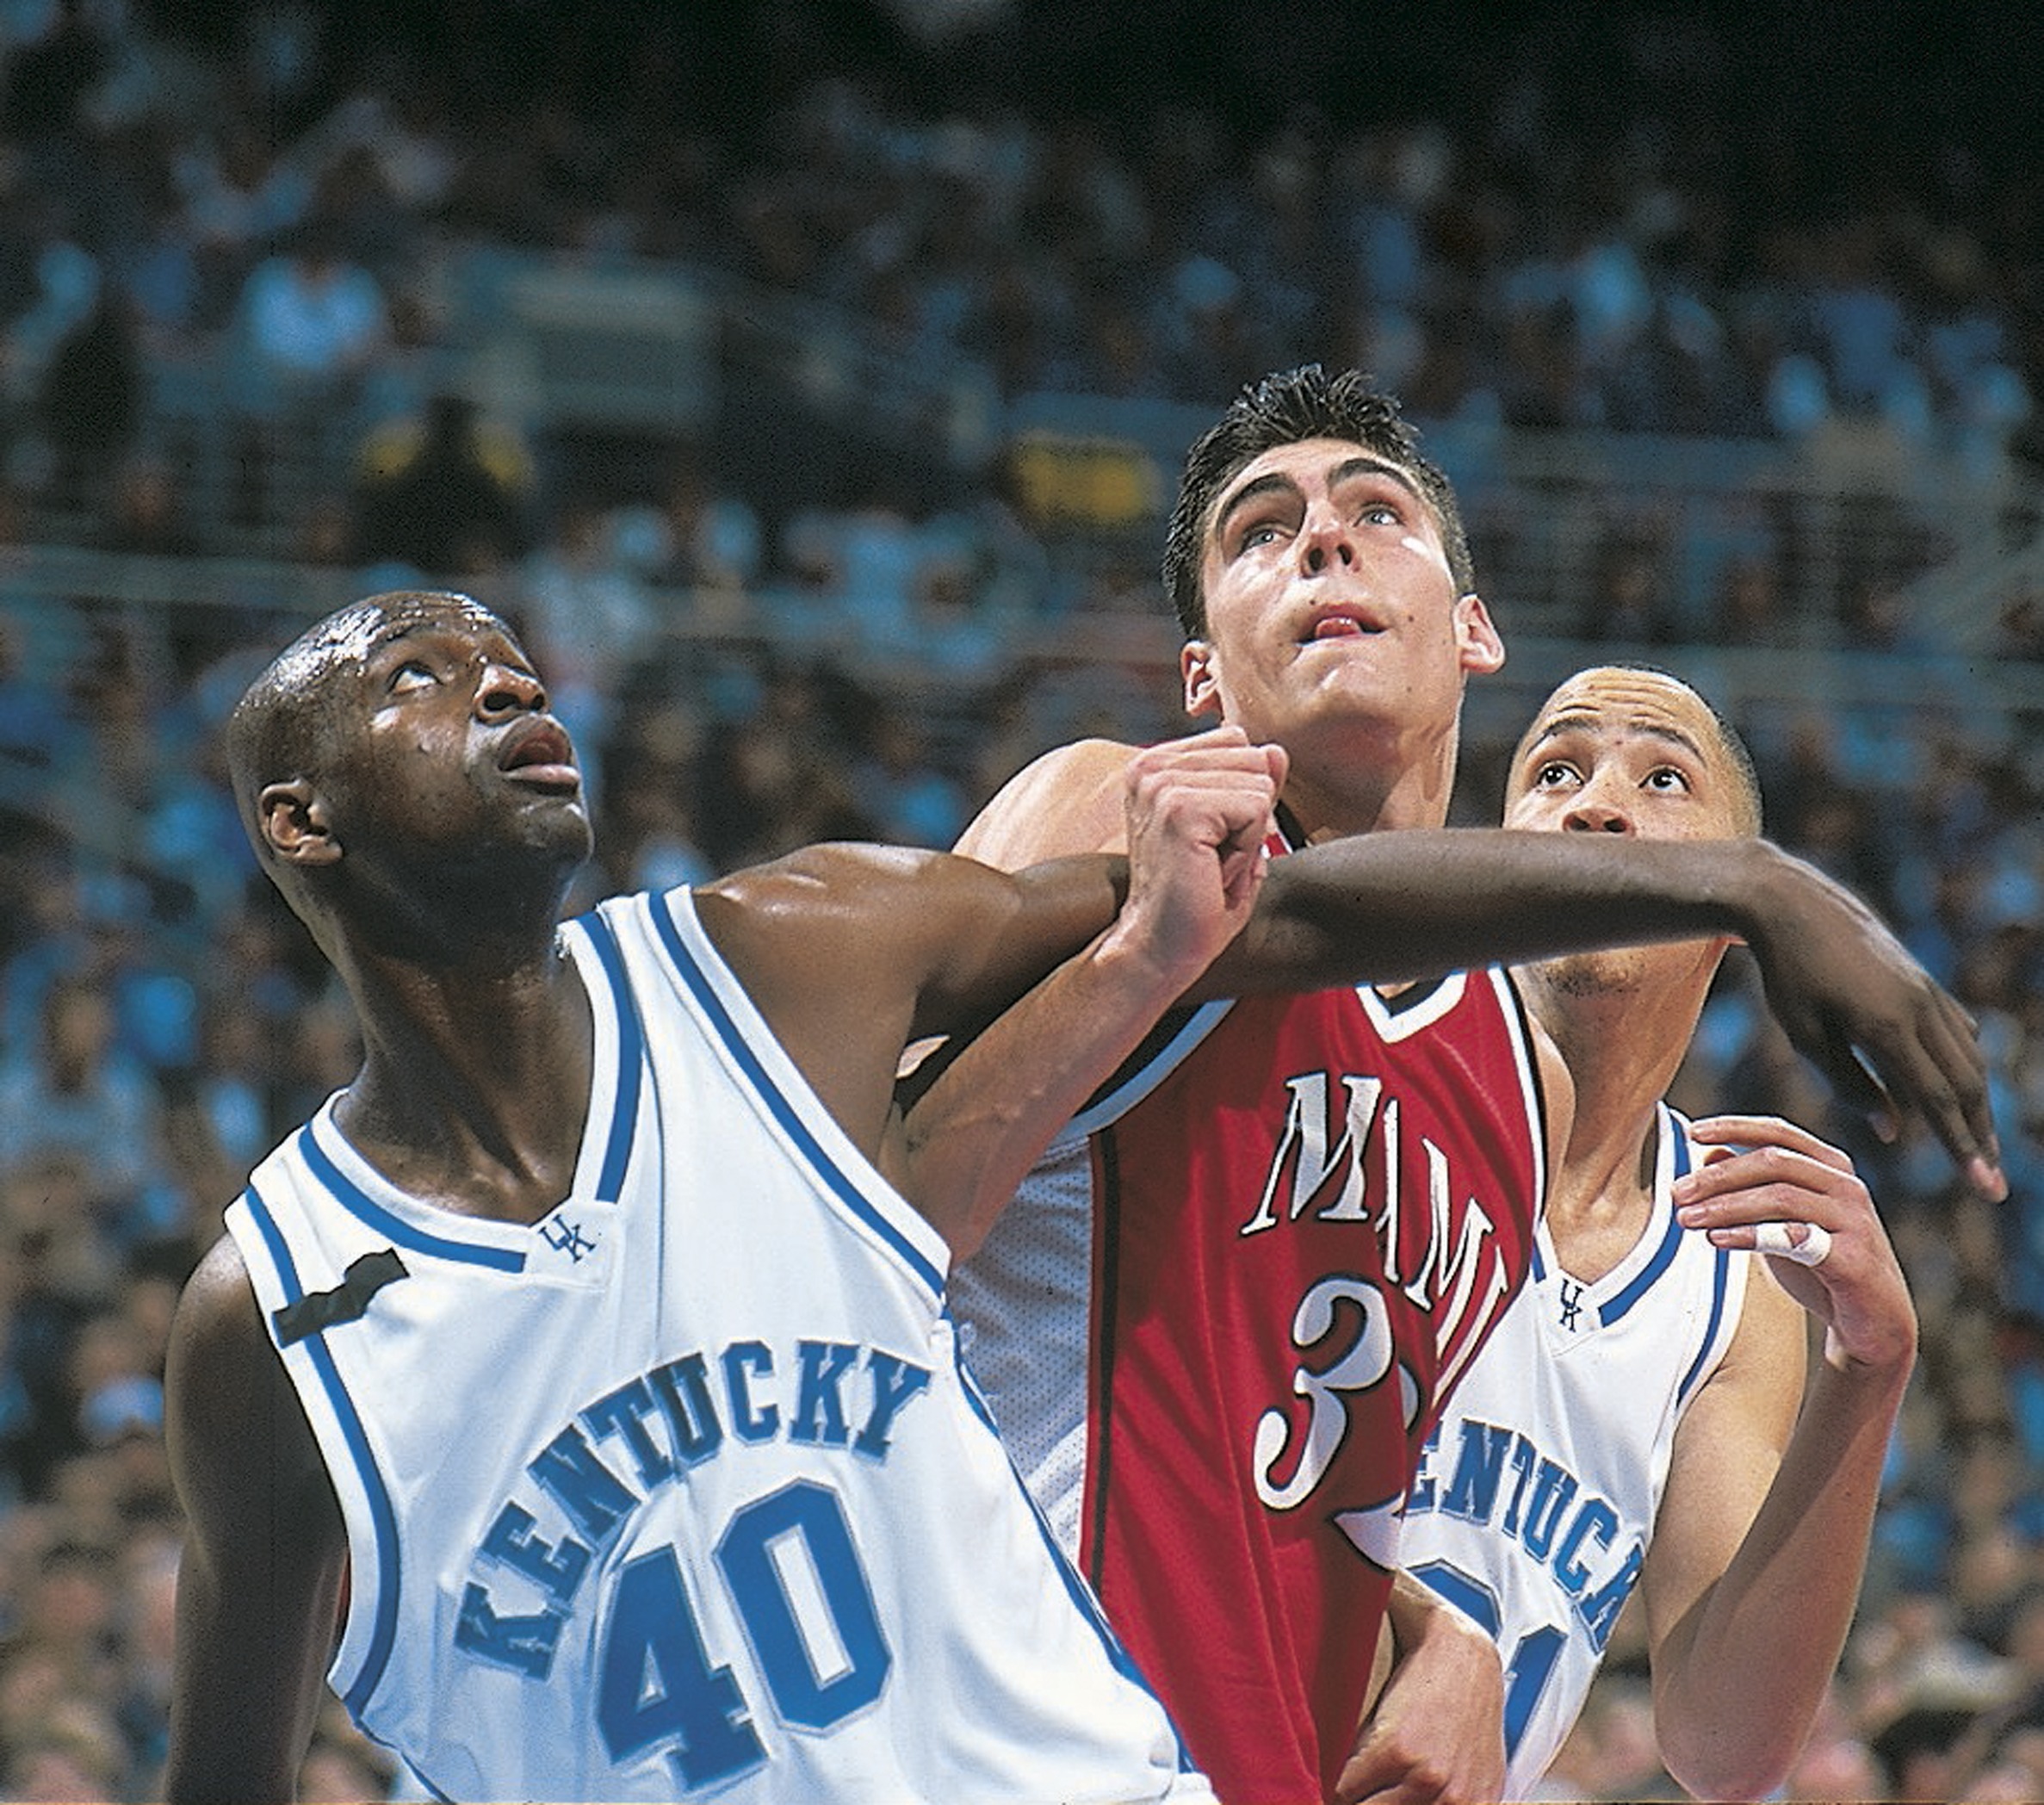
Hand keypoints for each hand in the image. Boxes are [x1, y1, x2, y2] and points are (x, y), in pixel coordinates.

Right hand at [1113, 726, 1286, 992]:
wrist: (1158, 949)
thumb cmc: (1193, 900)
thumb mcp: (1234, 832)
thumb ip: (1254, 786)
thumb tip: (1276, 750)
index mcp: (1155, 764)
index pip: (1239, 743)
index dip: (1242, 796)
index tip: (1210, 840)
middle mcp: (1151, 765)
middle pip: (1254, 759)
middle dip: (1250, 816)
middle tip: (1211, 858)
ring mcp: (1162, 783)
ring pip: (1259, 784)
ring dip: (1248, 835)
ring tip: (1210, 866)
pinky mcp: (1179, 807)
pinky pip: (1256, 808)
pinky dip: (1246, 849)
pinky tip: (1212, 872)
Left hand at [1335, 1592, 1505, 1803]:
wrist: (1469, 1656)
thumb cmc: (1416, 1670)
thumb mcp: (1371, 1697)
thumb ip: (1344, 1734)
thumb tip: (1310, 1757)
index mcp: (1393, 1748)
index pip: (1339, 1794)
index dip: (1327, 1786)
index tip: (1321, 1778)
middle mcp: (1426, 1777)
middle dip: (1355, 1798)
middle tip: (1351, 1781)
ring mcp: (1455, 1794)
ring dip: (1383, 1802)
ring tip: (1375, 1785)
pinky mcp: (1480, 1800)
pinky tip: (1405, 1794)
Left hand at [1675, 1115, 1916, 1374]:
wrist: (1871, 1321)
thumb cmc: (1820, 1263)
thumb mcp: (1779, 1220)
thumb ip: (1750, 1186)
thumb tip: (1707, 1153)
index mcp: (1830, 1166)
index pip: (1778, 1133)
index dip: (1734, 1127)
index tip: (1692, 1132)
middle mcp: (1845, 1185)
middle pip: (1773, 1162)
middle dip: (1718, 1176)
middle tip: (1677, 1193)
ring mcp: (1853, 1219)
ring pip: (1781, 1197)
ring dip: (1726, 1206)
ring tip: (1686, 1219)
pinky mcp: (1854, 1257)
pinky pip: (1796, 1239)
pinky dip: (1751, 1235)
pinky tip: (1717, 1240)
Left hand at [1742, 846, 2003, 1200]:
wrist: (1794, 905)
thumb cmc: (1788, 975)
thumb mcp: (1807, 1036)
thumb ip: (1851, 1084)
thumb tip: (1894, 1130)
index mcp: (1887, 1027)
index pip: (1937, 1099)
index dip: (1962, 1146)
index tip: (1983, 1184)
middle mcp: (1919, 1009)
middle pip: (1966, 1085)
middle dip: (1980, 1137)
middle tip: (1992, 1182)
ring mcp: (1926, 991)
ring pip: (1967, 1058)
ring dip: (1977, 1105)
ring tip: (1979, 1144)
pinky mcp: (1922, 980)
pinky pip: (1956, 1030)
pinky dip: (1965, 1064)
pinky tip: (1962, 1087)